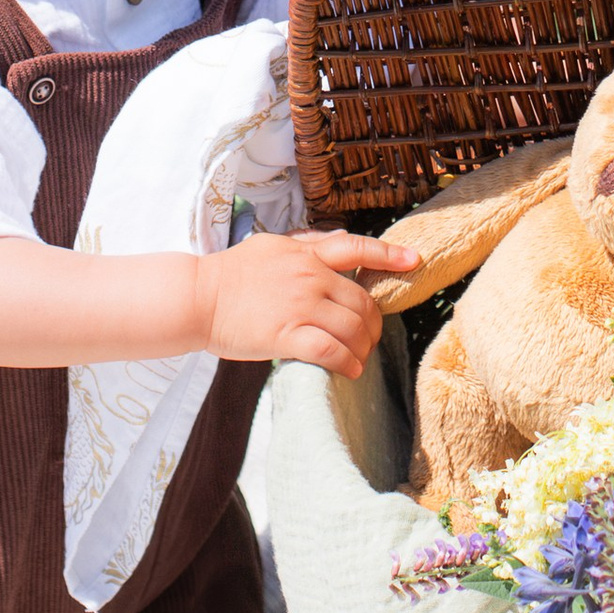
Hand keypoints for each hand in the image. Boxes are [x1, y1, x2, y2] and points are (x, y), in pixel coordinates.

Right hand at [195, 231, 420, 378]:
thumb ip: (305, 247)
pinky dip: (347, 363)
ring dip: (363, 347)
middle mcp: (309, 276)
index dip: (390, 255)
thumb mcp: (271, 246)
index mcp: (306, 252)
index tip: (415, 260)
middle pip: (362, 301)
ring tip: (360, 358)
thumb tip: (333, 242)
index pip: (356, 248)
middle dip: (373, 324)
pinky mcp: (287, 335)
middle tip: (370, 338)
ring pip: (352, 328)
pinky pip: (331, 351)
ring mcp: (300, 305)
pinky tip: (350, 370)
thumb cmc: (230, 273)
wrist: (198, 296)